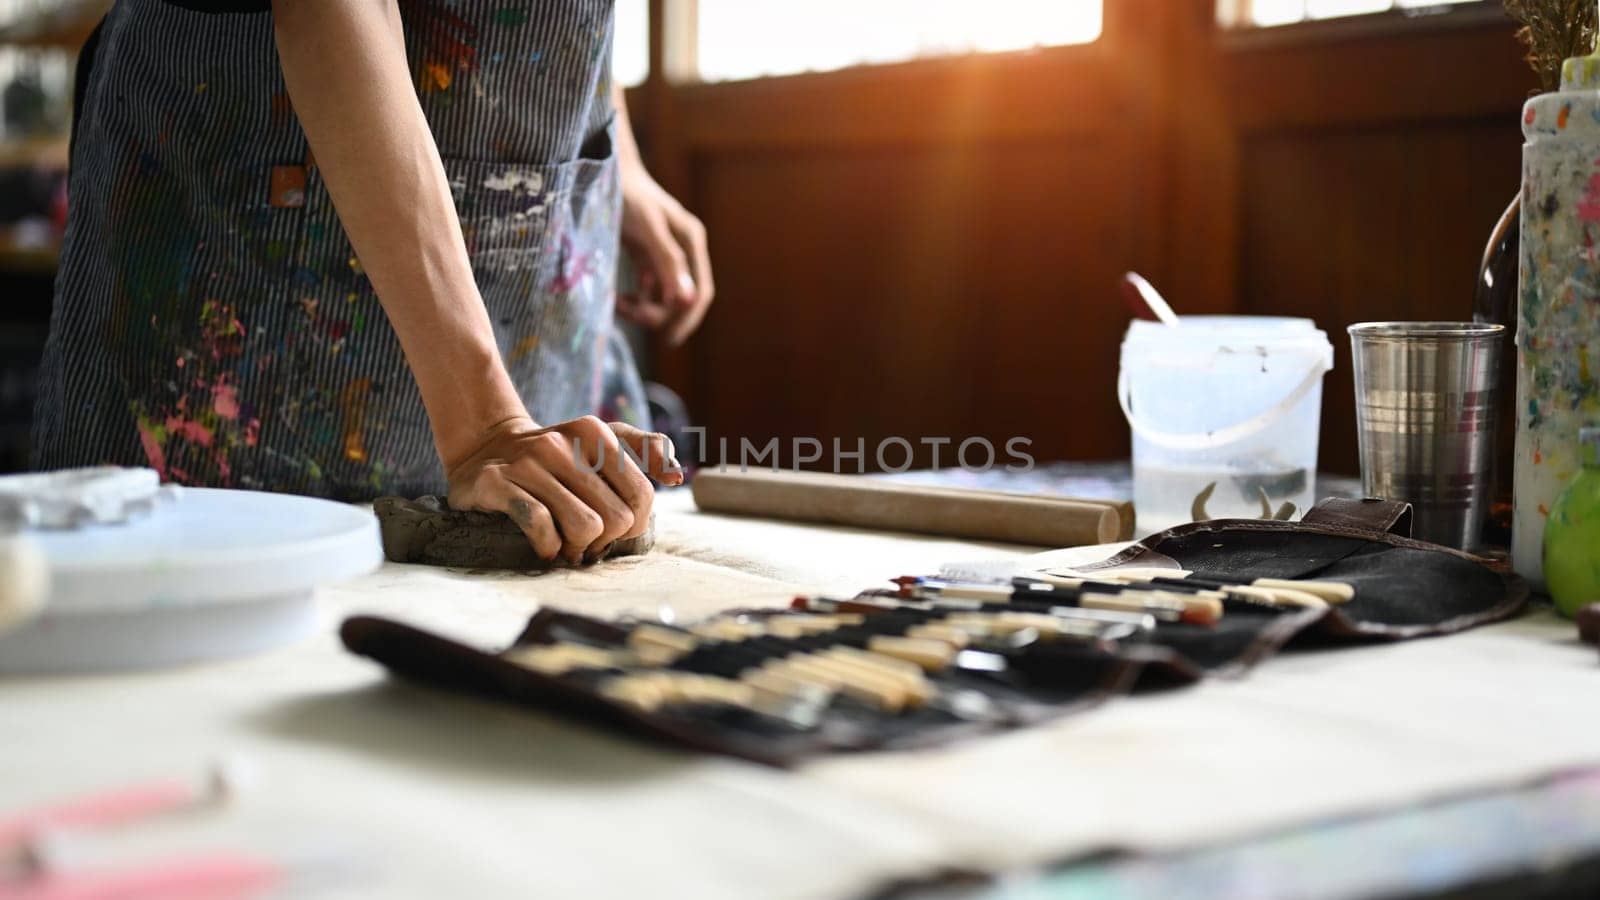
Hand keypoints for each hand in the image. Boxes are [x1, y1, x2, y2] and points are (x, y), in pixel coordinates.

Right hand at [446, 415, 682, 563]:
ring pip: (583, 526)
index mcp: (594, 432)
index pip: (642, 495)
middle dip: (604, 541)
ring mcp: (528, 461)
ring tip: (566, 545)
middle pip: (616, 518)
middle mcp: (562, 442)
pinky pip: (541, 527)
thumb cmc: (555, 459)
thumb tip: (677, 475)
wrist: (486, 448)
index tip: (612, 529)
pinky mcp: (496, 483)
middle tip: (587, 541)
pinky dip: (548, 546)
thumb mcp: (599, 444)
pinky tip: (544, 545)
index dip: (632, 525)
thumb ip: (644, 452)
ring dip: (576, 548)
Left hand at [618, 166, 714, 345]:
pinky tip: (619, 298)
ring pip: (665, 297)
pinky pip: (650, 289)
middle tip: (627, 311)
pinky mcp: (649, 256)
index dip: (688, 319)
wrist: (605, 170)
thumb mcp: (647, 228)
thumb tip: (687, 300)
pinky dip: (637, 298)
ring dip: (645, 308)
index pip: (701, 292)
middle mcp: (684, 250)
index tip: (669, 339)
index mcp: (691, 241)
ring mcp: (667, 254)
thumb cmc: (627, 195)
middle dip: (659, 312)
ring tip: (620, 305)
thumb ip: (668, 263)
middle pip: (682, 298)